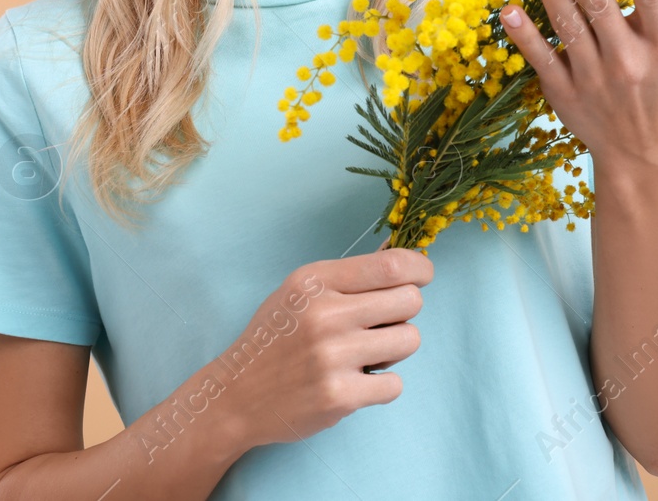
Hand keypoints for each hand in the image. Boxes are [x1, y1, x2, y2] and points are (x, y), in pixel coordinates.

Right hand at [220, 247, 432, 449]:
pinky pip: (395, 384)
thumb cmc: (277, 337)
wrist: (235, 395)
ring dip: (395, 349)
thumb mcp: (302, 290)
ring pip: (410, 340)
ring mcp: (333, 357)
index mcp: (316, 281)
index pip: (392, 265)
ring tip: (366, 355)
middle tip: (380, 325)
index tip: (422, 277)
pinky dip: (382, 385)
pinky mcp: (339, 396)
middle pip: (410, 301)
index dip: (420, 269)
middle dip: (404, 312)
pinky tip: (356, 382)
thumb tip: (406, 259)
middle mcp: (325, 315)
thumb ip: (351, 276)